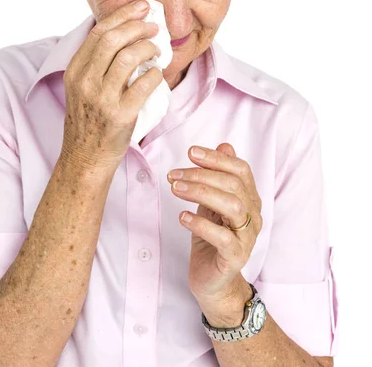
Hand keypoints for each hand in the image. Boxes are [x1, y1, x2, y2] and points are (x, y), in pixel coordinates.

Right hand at [61, 0, 162, 166]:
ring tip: (157, 50)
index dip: (123, 15)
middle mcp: (85, 81)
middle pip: (113, 39)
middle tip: (154, 27)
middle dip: (138, 26)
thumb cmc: (89, 120)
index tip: (142, 7)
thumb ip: (96, 62)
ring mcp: (101, 98)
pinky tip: (157, 73)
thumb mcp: (81, 87)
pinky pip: (144, 84)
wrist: (86, 157)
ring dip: (148, 48)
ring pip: (129, 57)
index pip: (98, 32)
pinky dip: (155, 74)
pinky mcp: (120, 115)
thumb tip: (126, 33)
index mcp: (75, 70)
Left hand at [167, 143, 262, 310]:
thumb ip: (218, 176)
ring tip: (175, 190)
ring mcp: (247, 238)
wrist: (213, 281)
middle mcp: (253, 216)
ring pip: (232, 206)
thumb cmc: (211, 238)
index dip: (216, 158)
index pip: (240, 170)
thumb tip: (225, 145)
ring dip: (200, 193)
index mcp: (250, 199)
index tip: (191, 152)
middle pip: (233, 185)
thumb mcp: (211, 203)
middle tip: (173, 174)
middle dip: (201, 174)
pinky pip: (222, 237)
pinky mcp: (235, 258)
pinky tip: (182, 217)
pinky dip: (200, 223)